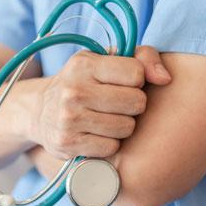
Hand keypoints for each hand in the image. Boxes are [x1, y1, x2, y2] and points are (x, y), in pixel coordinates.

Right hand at [31, 46, 171, 159]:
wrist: (40, 112)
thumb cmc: (84, 83)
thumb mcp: (105, 60)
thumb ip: (143, 57)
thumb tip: (166, 79)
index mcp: (84, 64)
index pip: (136, 73)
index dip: (137, 80)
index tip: (123, 83)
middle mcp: (73, 91)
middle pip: (136, 102)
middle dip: (133, 105)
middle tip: (117, 104)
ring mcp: (68, 119)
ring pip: (126, 127)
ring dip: (122, 126)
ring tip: (106, 120)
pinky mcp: (68, 144)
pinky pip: (111, 147)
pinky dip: (108, 144)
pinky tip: (95, 135)